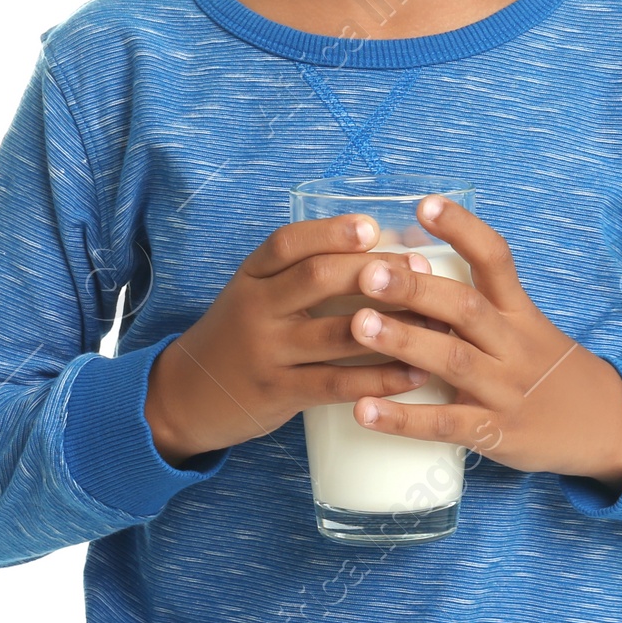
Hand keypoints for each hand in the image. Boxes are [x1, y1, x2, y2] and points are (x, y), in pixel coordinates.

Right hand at [144, 212, 446, 465]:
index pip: (287, 243)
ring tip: (435, 321)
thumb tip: (378, 248)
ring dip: (391, 326)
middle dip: (372, 271)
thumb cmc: (239, 335)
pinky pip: (336, 384)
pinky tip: (413, 374)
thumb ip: (298, 273)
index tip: (371, 226)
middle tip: (418, 268)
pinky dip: (378, 378)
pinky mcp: (278, 394)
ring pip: (334, 334)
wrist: (186, 395)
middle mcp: (256, 309)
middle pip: (315, 279)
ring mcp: (267, 352)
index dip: (329, 232)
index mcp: (251, 277)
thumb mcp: (254, 294)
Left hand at [345, 196, 621, 490]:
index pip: (495, 258)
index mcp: (518, 310)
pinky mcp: (496, 432)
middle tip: (369, 271)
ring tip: (358, 325)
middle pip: (466, 307)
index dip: (462, 229)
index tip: (425, 204)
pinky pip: (446, 424)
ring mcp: (506, 389)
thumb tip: (407, 260)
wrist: (605, 425)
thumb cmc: (545, 367)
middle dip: (416, 287)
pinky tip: (364, 408)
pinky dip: (404, 417)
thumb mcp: (523, 325)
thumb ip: (474, 300)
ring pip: (454, 361)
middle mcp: (514, 344)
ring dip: (404, 342)